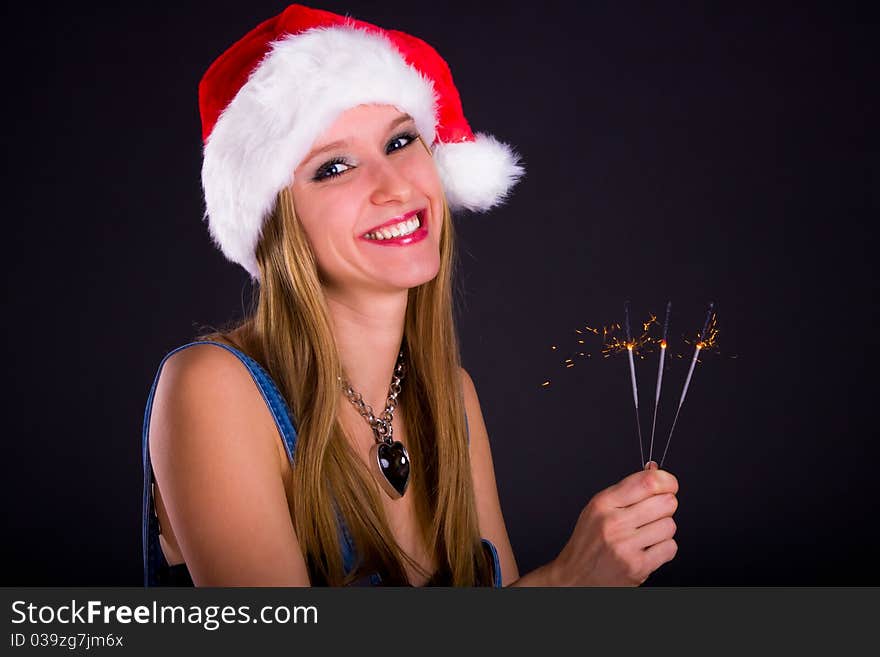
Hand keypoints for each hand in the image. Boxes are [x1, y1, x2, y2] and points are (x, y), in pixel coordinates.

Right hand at [550, 461, 678, 585]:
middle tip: (654, 512)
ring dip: (663, 529)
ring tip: (646, 534)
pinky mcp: (638, 567)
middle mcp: (613, 523)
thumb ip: (627, 490)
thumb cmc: (589, 541)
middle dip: (665, 506)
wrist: (575, 577)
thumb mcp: (598, 508)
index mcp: (603, 503)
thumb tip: (655, 470)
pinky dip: (664, 548)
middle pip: (666, 502)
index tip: (669, 484)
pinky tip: (648, 549)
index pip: (648, 482)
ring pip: (670, 525)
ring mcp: (626, 546)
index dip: (667, 480)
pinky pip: (670, 548)